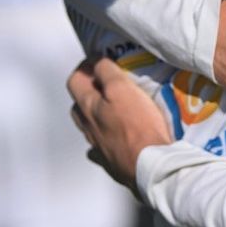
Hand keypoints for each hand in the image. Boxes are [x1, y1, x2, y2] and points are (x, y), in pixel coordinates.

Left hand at [67, 58, 173, 188]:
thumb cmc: (138, 125)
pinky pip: (101, 148)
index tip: (98, 61)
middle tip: (105, 84)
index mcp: (88, 108)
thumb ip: (107, 73)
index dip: (84, 67)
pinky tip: (114, 138)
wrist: (151, 165)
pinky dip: (104, 139)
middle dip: (88, 91)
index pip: (74, 81)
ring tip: (112, 108)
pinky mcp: (111, 163)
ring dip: (96, 115)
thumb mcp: (122, 89)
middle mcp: (88, 128)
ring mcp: (98, 147)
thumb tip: (97, 63)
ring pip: (89, 127)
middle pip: (78, 105)